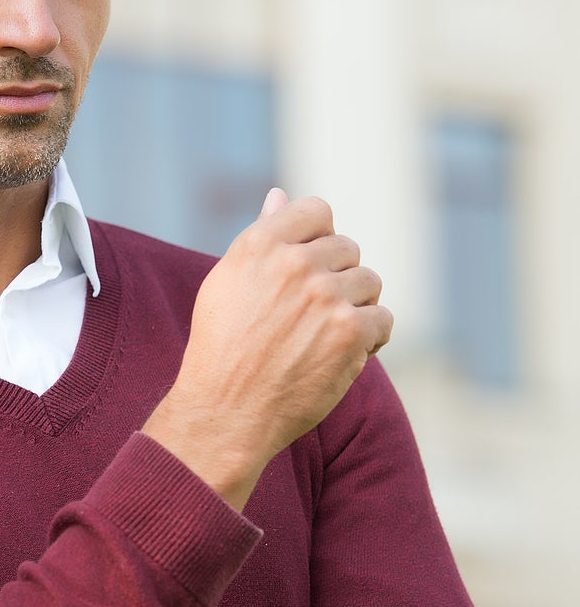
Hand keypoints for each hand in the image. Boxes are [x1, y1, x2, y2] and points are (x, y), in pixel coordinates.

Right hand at [143, 188, 391, 509]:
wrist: (226, 411)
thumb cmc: (223, 348)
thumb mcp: (229, 282)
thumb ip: (263, 236)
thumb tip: (280, 195)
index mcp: (260, 244)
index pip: (317, 211)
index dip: (319, 240)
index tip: (309, 270)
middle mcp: (293, 263)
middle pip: (348, 248)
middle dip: (337, 278)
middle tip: (311, 315)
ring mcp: (325, 295)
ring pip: (369, 282)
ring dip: (356, 308)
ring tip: (325, 337)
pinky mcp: (350, 331)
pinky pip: (383, 320)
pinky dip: (369, 340)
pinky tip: (340, 356)